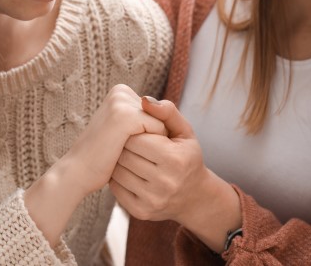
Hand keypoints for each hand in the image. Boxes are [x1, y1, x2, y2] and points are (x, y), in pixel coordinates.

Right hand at [25, 85, 165, 246]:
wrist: (77, 172)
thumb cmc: (104, 156)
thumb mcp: (128, 132)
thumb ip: (147, 119)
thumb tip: (164, 117)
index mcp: (120, 92)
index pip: (158, 113)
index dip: (148, 133)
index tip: (123, 140)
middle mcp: (121, 91)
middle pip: (162, 116)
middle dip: (150, 137)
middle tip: (120, 146)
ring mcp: (122, 102)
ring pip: (162, 124)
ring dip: (150, 144)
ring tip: (122, 149)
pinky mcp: (126, 116)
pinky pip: (160, 130)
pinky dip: (149, 148)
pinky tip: (125, 152)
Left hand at [109, 96, 209, 221]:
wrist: (194, 196)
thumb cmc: (187, 156)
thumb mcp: (184, 131)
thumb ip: (167, 111)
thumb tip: (143, 99)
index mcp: (175, 159)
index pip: (137, 138)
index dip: (133, 131)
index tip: (136, 131)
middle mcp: (165, 182)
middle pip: (125, 155)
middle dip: (124, 146)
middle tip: (128, 143)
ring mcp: (152, 200)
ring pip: (117, 172)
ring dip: (118, 161)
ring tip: (128, 157)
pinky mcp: (141, 212)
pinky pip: (116, 188)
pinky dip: (117, 178)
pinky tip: (127, 172)